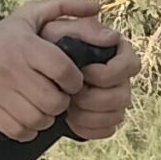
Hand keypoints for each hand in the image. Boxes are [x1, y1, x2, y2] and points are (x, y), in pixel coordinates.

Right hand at [0, 0, 101, 140]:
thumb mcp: (28, 15)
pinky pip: (19, 130)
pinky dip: (29, 130)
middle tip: (59, 97)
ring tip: (44, 108)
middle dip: (62, 103)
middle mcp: (12, 69)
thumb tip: (97, 8)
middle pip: (54, 100)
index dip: (75, 80)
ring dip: (47, 118)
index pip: (64, 70)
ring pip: (38, 119)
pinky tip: (28, 119)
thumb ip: (64, 6)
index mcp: (26, 46)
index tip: (73, 81)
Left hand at [40, 12, 138, 139]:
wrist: (29, 72)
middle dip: (94, 99)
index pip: (131, 65)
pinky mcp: (105, 118)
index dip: (108, 73)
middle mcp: (121, 77)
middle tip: (72, 95)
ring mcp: (115, 99)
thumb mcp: (57, 31)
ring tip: (68, 107)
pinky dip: (87, 128)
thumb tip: (114, 36)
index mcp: (117, 52)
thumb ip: (83, 29)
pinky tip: (71, 120)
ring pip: (116, 116)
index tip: (84, 72)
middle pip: (123, 96)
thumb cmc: (44, 46)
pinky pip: (107, 130)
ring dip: (89, 115)